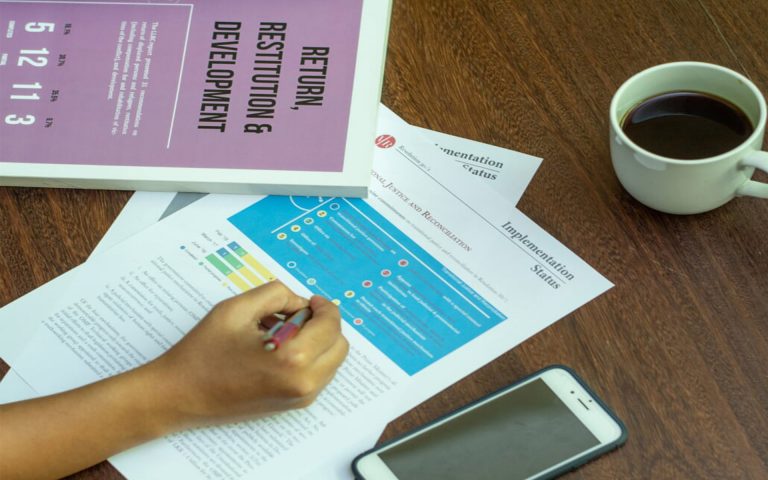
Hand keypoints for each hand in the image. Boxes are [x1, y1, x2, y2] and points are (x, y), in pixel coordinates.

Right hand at [147, 281, 348, 428]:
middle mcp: (304, 383)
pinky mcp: (294, 405)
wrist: (180, 395)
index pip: (330, 324)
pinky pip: (318, 374)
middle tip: (293, 315)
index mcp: (293, 358)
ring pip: (332, 360)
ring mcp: (301, 398)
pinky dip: (309, 357)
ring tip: (280, 332)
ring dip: (316, 341)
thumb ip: (277, 294)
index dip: (323, 306)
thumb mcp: (238, 308)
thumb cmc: (204, 351)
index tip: (308, 300)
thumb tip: (301, 304)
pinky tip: (277, 349)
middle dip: (322, 324)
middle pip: (339, 344)